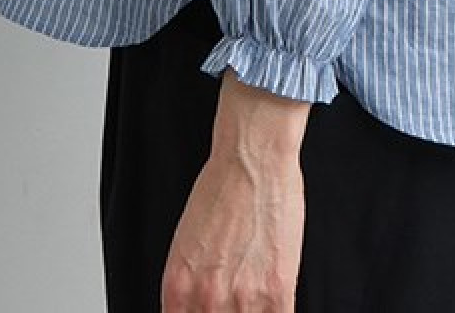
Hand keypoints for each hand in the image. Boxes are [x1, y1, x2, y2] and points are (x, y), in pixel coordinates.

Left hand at [160, 146, 304, 310]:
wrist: (253, 157)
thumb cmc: (222, 188)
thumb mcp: (186, 243)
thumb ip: (191, 285)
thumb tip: (200, 307)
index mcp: (177, 287)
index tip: (212, 310)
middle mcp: (206, 299)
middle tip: (236, 297)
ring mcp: (242, 300)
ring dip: (253, 311)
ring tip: (256, 291)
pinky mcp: (277, 293)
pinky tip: (275, 300)